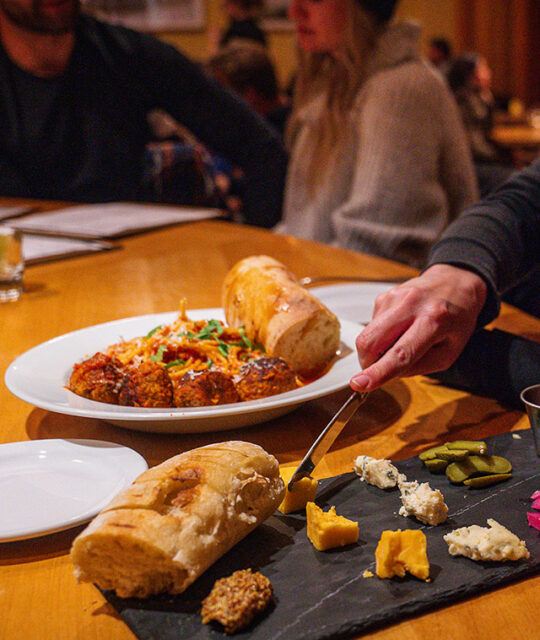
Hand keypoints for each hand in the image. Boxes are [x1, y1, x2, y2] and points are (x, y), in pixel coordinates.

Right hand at [350, 264, 487, 390]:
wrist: (454, 282)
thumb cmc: (456, 319)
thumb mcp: (450, 352)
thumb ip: (419, 367)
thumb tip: (388, 373)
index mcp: (434, 321)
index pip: (401, 353)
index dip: (378, 371)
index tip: (359, 384)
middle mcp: (411, 305)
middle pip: (371, 341)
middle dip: (367, 363)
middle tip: (378, 370)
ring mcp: (394, 298)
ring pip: (367, 334)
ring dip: (376, 349)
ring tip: (399, 342)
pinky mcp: (383, 296)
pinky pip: (372, 325)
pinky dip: (381, 335)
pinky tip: (398, 329)